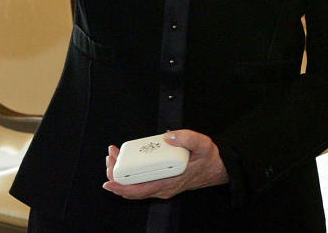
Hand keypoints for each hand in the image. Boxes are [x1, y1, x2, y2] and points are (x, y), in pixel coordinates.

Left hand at [103, 130, 228, 199]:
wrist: (218, 168)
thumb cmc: (209, 159)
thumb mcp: (203, 144)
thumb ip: (187, 138)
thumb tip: (168, 136)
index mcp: (169, 182)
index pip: (138, 191)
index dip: (120, 187)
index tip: (109, 180)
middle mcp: (163, 188)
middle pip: (131, 189)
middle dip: (115, 175)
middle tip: (111, 157)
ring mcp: (162, 186)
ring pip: (134, 187)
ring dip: (121, 174)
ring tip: (115, 157)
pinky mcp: (162, 182)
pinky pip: (141, 183)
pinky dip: (130, 174)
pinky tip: (127, 162)